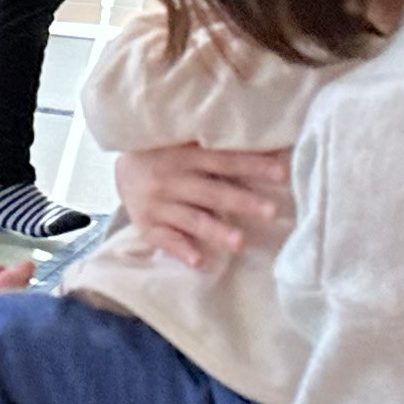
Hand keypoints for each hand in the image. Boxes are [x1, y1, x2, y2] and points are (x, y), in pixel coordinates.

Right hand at [112, 142, 294, 269]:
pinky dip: (180, 250)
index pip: (224, 160)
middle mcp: (169, 180)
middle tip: (271, 211)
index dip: (253, 166)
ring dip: (216, 231)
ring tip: (240, 242)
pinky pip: (164, 240)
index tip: (282, 172)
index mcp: (183, 154)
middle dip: (242, 201)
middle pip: (211, 192)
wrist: (121, 169)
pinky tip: (198, 261)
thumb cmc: (164, 153)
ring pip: (191, 219)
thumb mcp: (186, 142)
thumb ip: (217, 148)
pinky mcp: (146, 226)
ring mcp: (156, 205)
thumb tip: (272, 149)